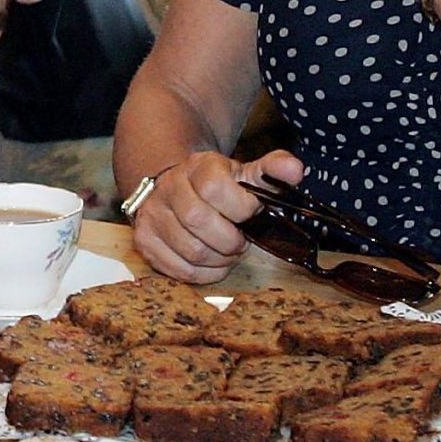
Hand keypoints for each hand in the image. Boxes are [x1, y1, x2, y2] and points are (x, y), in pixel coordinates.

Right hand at [129, 149, 304, 283]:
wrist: (175, 189)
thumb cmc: (218, 187)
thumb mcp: (246, 174)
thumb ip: (273, 170)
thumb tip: (296, 170)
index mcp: (197, 167)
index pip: (215, 188)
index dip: (240, 208)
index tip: (249, 213)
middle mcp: (168, 188)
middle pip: (199, 221)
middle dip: (230, 240)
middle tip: (239, 241)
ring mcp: (152, 215)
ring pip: (191, 250)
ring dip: (219, 260)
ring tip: (226, 251)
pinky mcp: (144, 241)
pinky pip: (178, 270)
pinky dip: (203, 274)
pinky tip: (211, 262)